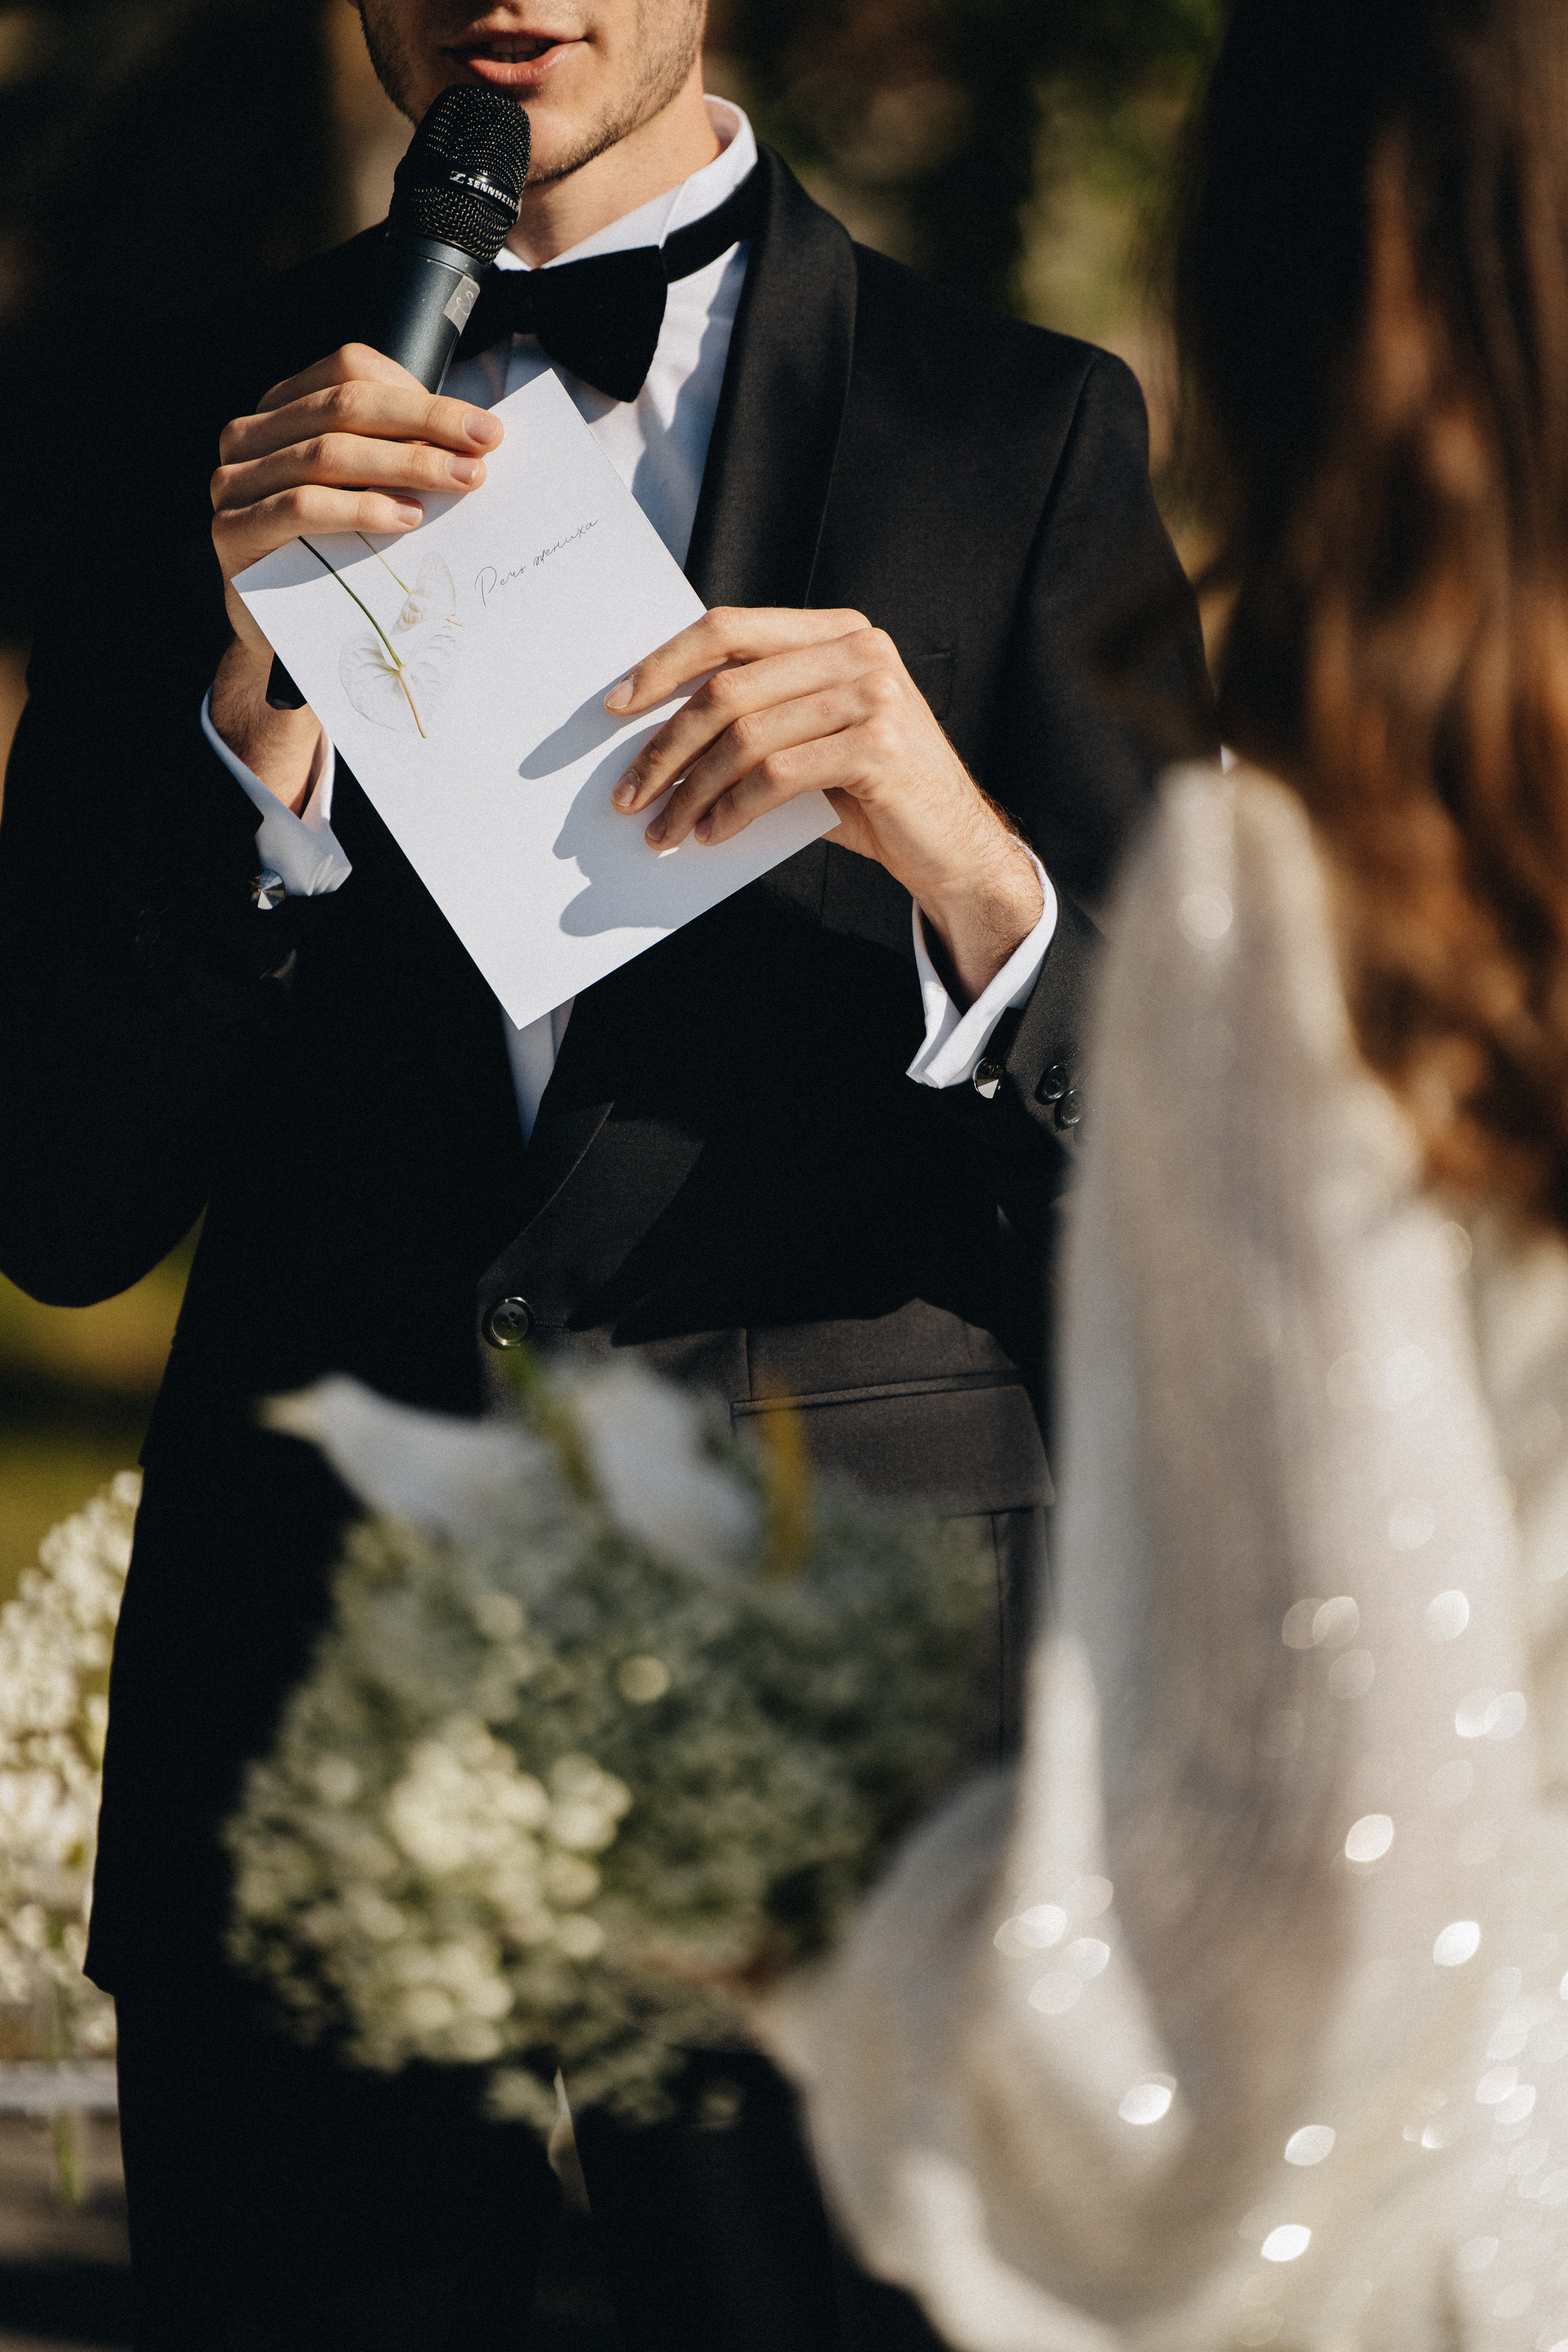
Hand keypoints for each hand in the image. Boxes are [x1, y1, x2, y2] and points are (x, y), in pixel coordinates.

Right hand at [207, 345, 502, 809]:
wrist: (282, 629)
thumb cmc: (336, 551)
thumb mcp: (370, 490)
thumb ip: (401, 452)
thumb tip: (479, 438)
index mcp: (283, 406)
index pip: (351, 372)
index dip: (421, 396)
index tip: (485, 430)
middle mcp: (250, 435)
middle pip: (345, 406)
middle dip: (424, 427)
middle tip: (484, 453)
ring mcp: (234, 481)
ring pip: (326, 452)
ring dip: (403, 465)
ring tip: (459, 483)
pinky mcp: (233, 530)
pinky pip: (302, 506)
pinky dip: (359, 508)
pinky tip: (405, 518)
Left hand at [604, 609, 1043, 1004]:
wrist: (951, 847)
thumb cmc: (871, 797)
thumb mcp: (811, 740)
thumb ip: (758, 716)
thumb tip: (659, 732)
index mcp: (837, 633)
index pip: (730, 628)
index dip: (665, 663)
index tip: (617, 706)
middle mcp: (859, 650)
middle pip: (729, 686)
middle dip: (666, 745)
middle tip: (630, 792)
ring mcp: (873, 694)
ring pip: (746, 735)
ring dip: (692, 789)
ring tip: (664, 828)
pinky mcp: (878, 746)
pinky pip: (776, 776)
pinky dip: (733, 810)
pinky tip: (712, 834)